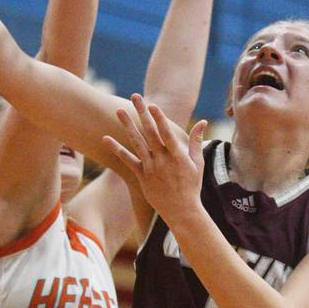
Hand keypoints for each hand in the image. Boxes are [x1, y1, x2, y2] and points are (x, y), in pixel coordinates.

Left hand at [104, 94, 207, 224]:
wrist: (181, 210)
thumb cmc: (192, 186)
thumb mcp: (198, 163)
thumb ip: (196, 141)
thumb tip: (202, 122)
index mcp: (178, 156)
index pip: (167, 133)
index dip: (159, 119)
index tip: (152, 105)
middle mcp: (163, 160)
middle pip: (150, 132)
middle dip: (142, 113)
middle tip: (135, 97)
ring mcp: (151, 168)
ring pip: (136, 143)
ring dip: (127, 126)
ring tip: (119, 111)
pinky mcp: (142, 176)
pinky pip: (127, 161)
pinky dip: (116, 150)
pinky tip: (106, 139)